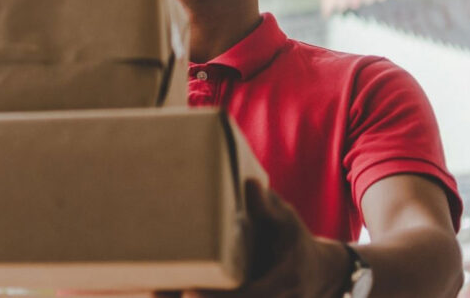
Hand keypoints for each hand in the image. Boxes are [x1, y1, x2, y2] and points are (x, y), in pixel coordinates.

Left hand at [165, 180, 350, 297]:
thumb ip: (267, 207)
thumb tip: (249, 184)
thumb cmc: (294, 240)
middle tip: (155, 290)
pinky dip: (195, 296)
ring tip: (153, 289)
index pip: (249, 296)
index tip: (189, 291)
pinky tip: (165, 290)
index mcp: (281, 281)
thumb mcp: (286, 220)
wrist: (316, 273)